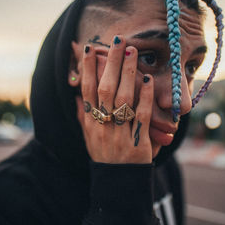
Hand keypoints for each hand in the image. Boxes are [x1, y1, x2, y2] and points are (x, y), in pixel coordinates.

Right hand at [75, 35, 153, 163]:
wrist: (117, 183)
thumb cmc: (104, 156)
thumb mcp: (88, 137)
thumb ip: (83, 117)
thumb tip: (76, 97)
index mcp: (90, 123)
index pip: (86, 91)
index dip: (87, 70)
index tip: (90, 49)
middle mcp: (102, 126)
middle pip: (104, 89)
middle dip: (110, 63)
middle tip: (118, 41)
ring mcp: (119, 133)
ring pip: (122, 98)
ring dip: (127, 73)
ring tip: (132, 52)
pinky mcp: (137, 141)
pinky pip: (141, 115)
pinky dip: (144, 97)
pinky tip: (147, 79)